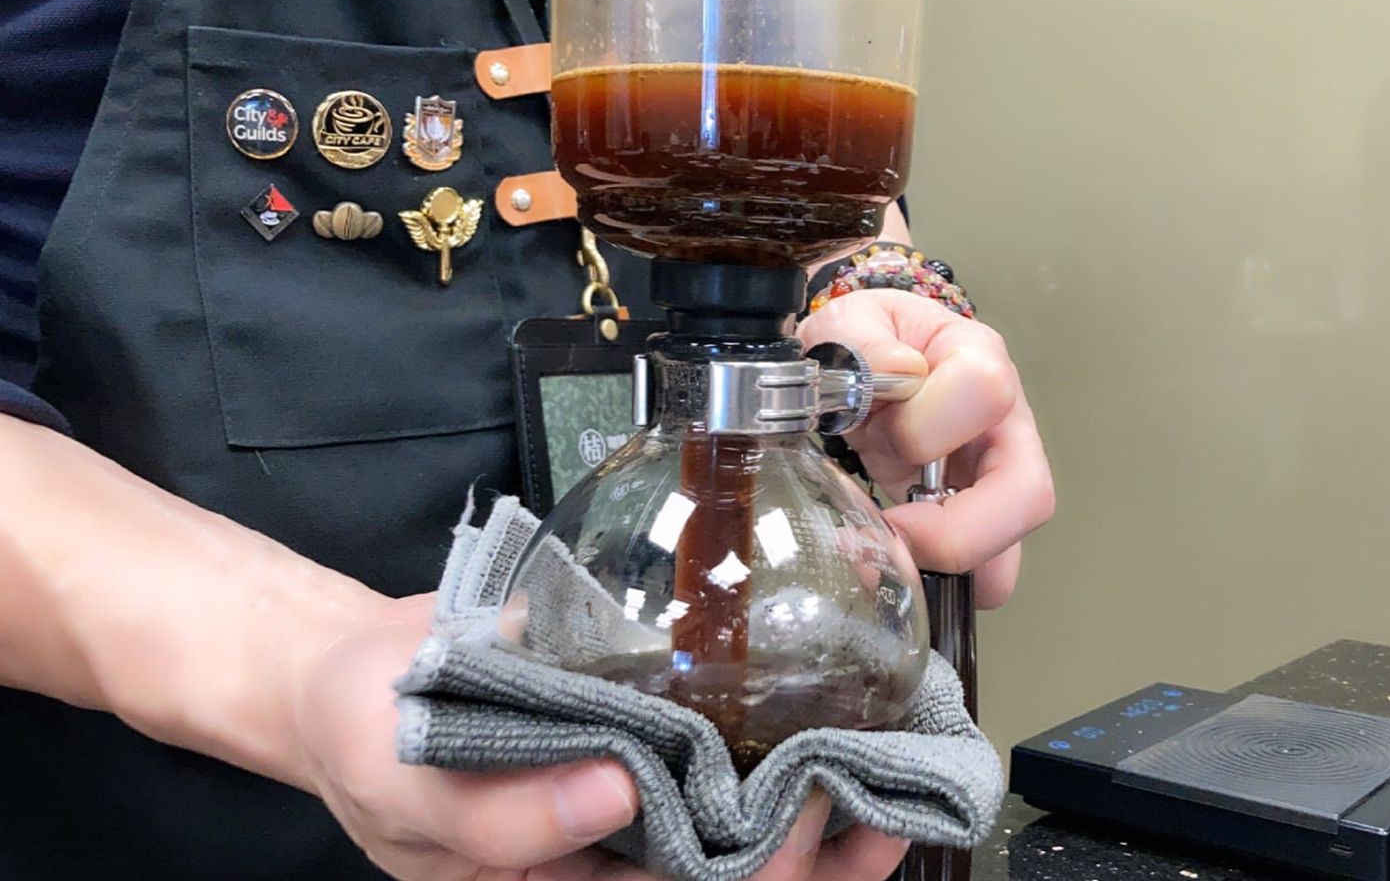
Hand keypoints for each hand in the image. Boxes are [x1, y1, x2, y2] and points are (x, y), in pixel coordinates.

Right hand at [293, 595, 909, 880]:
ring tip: (897, 756)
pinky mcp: (640, 737)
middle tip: (882, 782)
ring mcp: (632, 806)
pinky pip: (725, 757)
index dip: (769, 880)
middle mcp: (611, 864)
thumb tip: (616, 796)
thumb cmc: (362, 737)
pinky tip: (846, 706)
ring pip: (747, 829)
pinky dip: (788, 743)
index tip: (814, 810)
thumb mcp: (402, 785)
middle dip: (824, 852)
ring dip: (830, 805)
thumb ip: (496, 815)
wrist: (350, 669)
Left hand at [799, 289, 1054, 608]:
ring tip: (887, 560)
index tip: (875, 431)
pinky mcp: (972, 515)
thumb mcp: (851, 319)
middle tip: (893, 534)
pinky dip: (940, 581)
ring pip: (1011, 545)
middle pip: (1027, 493)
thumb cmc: (865, 340)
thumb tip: (895, 372)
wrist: (859, 365)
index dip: (926, 426)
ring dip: (948, 566)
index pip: (985, 395)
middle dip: (955, 531)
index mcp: (978, 359)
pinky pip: (982, 568)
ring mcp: (993, 476)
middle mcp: (1003, 423)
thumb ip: (862, 337)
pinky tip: (894, 571)